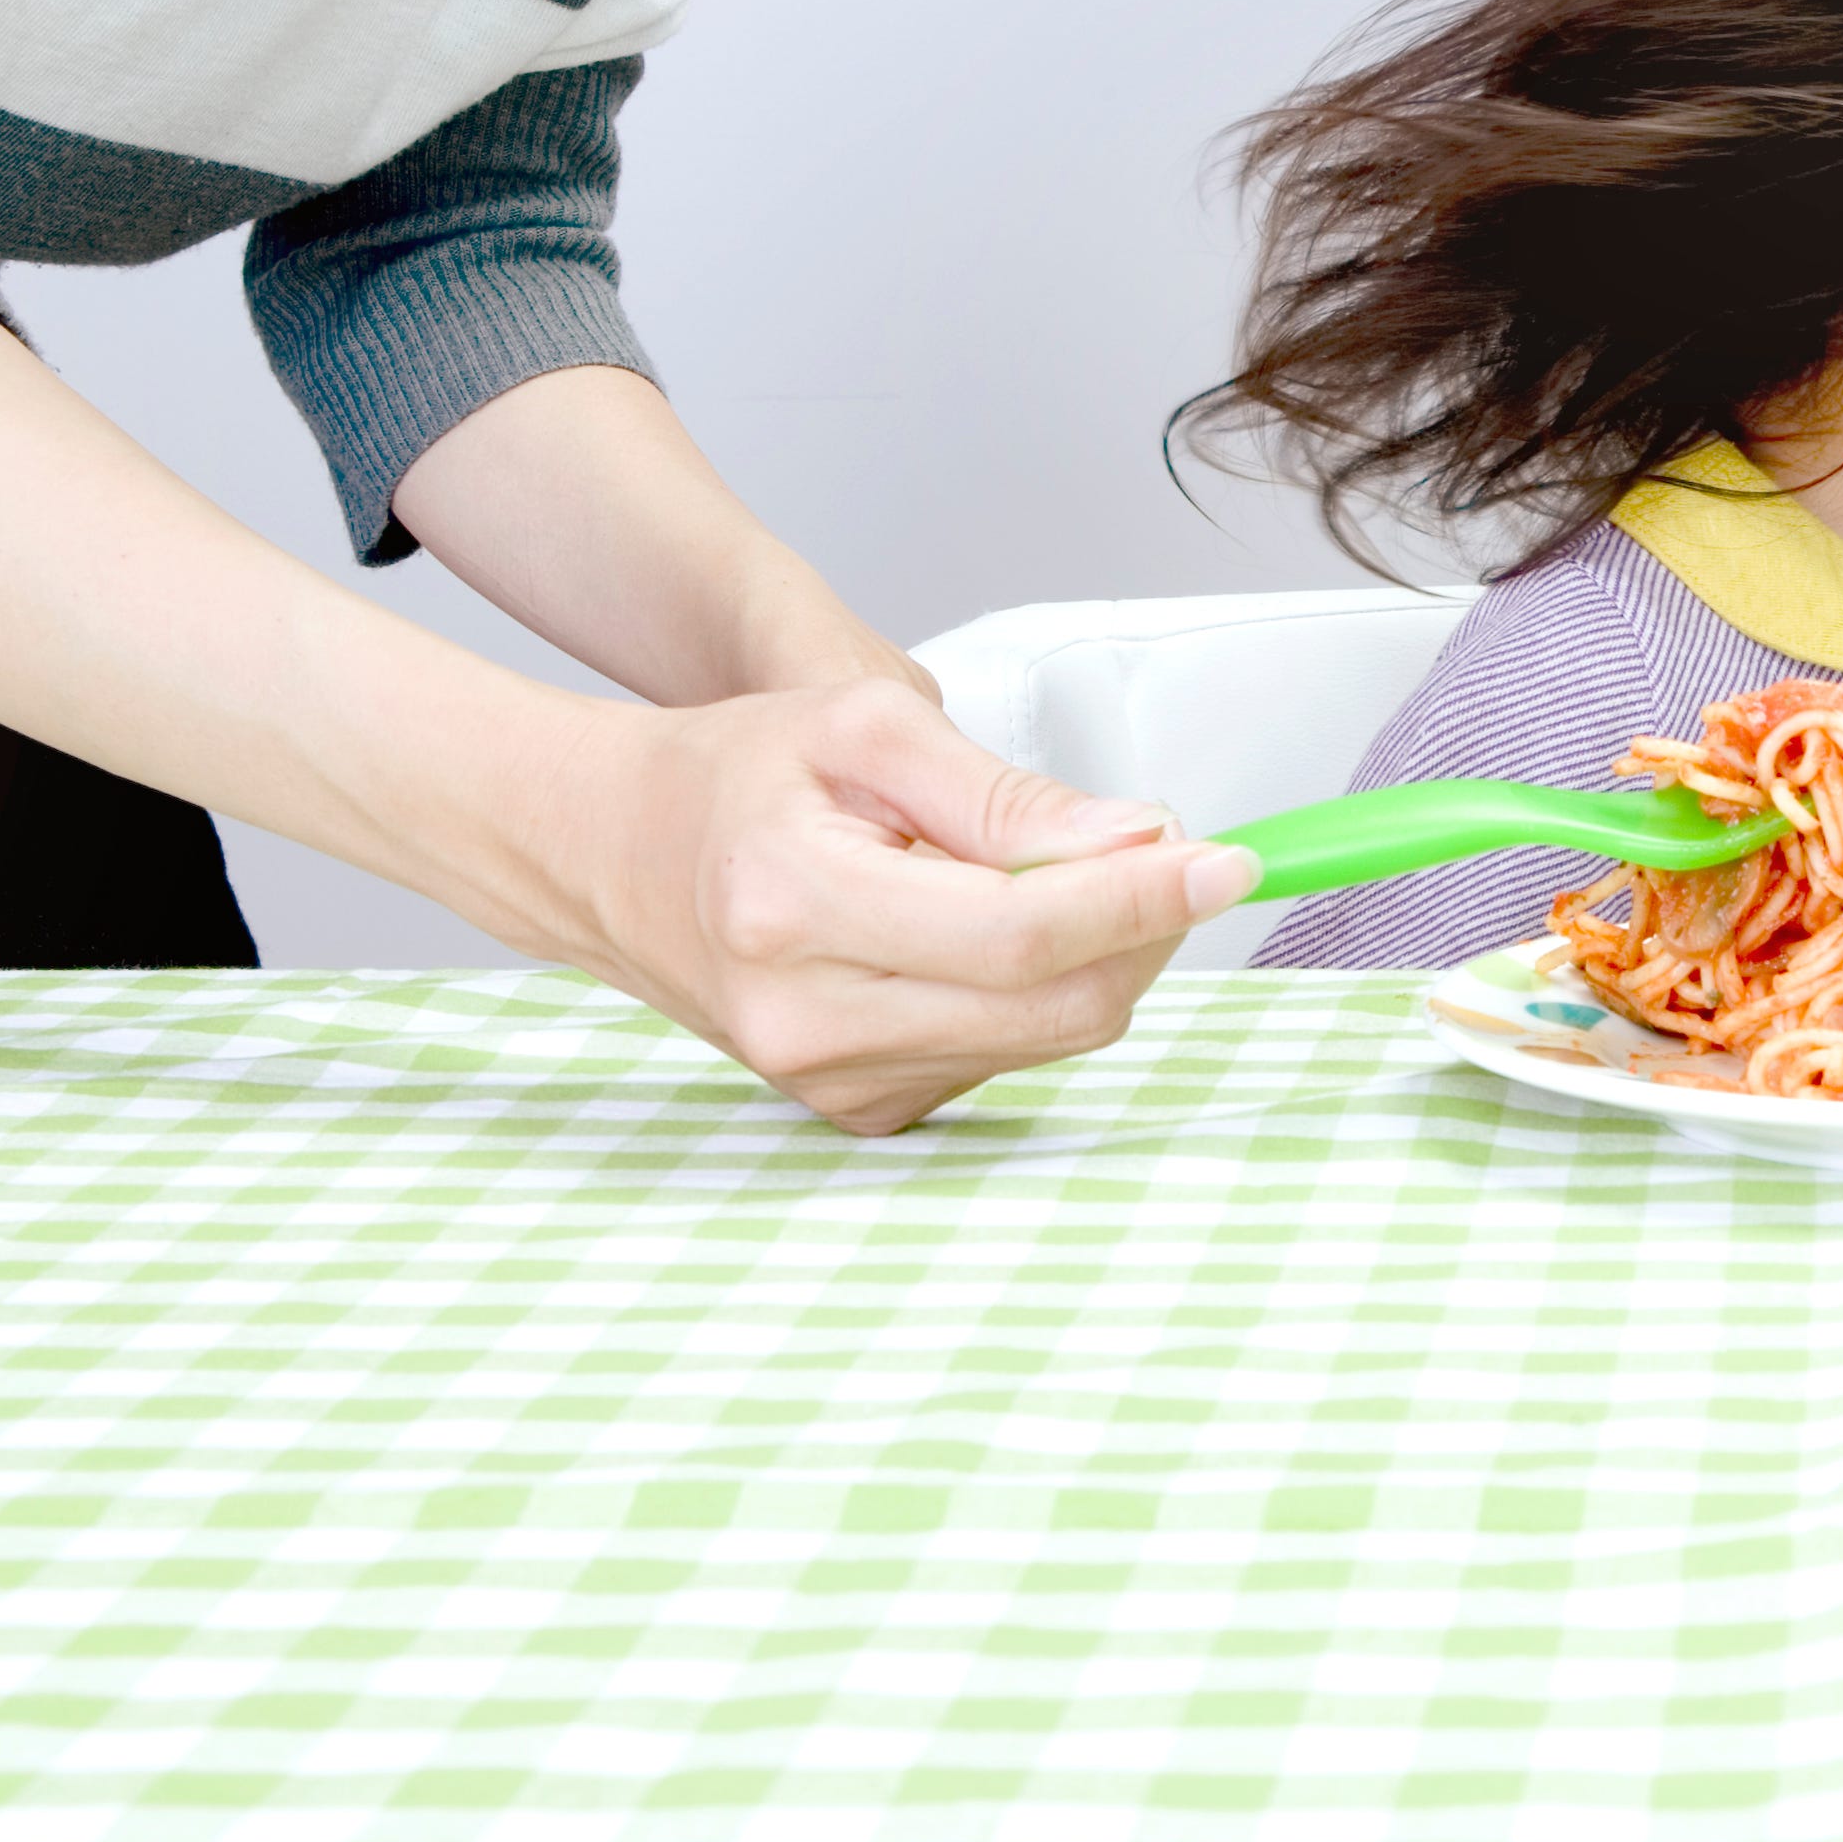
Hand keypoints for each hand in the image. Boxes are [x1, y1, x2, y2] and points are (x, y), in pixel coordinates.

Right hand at [539, 678, 1258, 1133]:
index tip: (1231, 860)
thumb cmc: (731, 775)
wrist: (610, 855)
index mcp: (795, 908)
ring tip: (1028, 877)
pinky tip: (973, 935)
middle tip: (1167, 852)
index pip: (1021, 933)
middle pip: (1054, 1008)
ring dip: (1088, 958)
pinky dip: (1027, 994)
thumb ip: (1008, 796)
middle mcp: (807, 1021)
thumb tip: (1139, 842)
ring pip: (1044, 1039)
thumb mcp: (867, 728)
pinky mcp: (855, 1112)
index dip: (1144, 899)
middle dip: (1141, 930)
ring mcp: (828, 1083)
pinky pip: (1002, 1058)